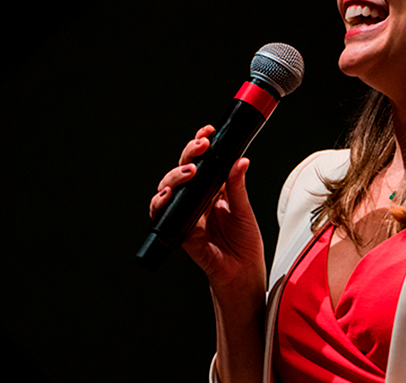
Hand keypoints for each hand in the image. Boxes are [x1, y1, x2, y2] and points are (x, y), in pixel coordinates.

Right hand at [150, 125, 266, 292]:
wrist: (242, 272)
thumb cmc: (244, 242)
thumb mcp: (244, 209)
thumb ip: (238, 186)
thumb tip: (240, 160)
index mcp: (213, 188)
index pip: (203, 160)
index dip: (200, 144)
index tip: (208, 133)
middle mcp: (197, 197)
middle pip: (184, 169)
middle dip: (189, 154)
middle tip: (201, 148)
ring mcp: (186, 212)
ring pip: (169, 187)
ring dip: (174, 177)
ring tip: (189, 173)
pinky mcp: (180, 229)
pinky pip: (163, 214)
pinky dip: (160, 204)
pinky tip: (166, 196)